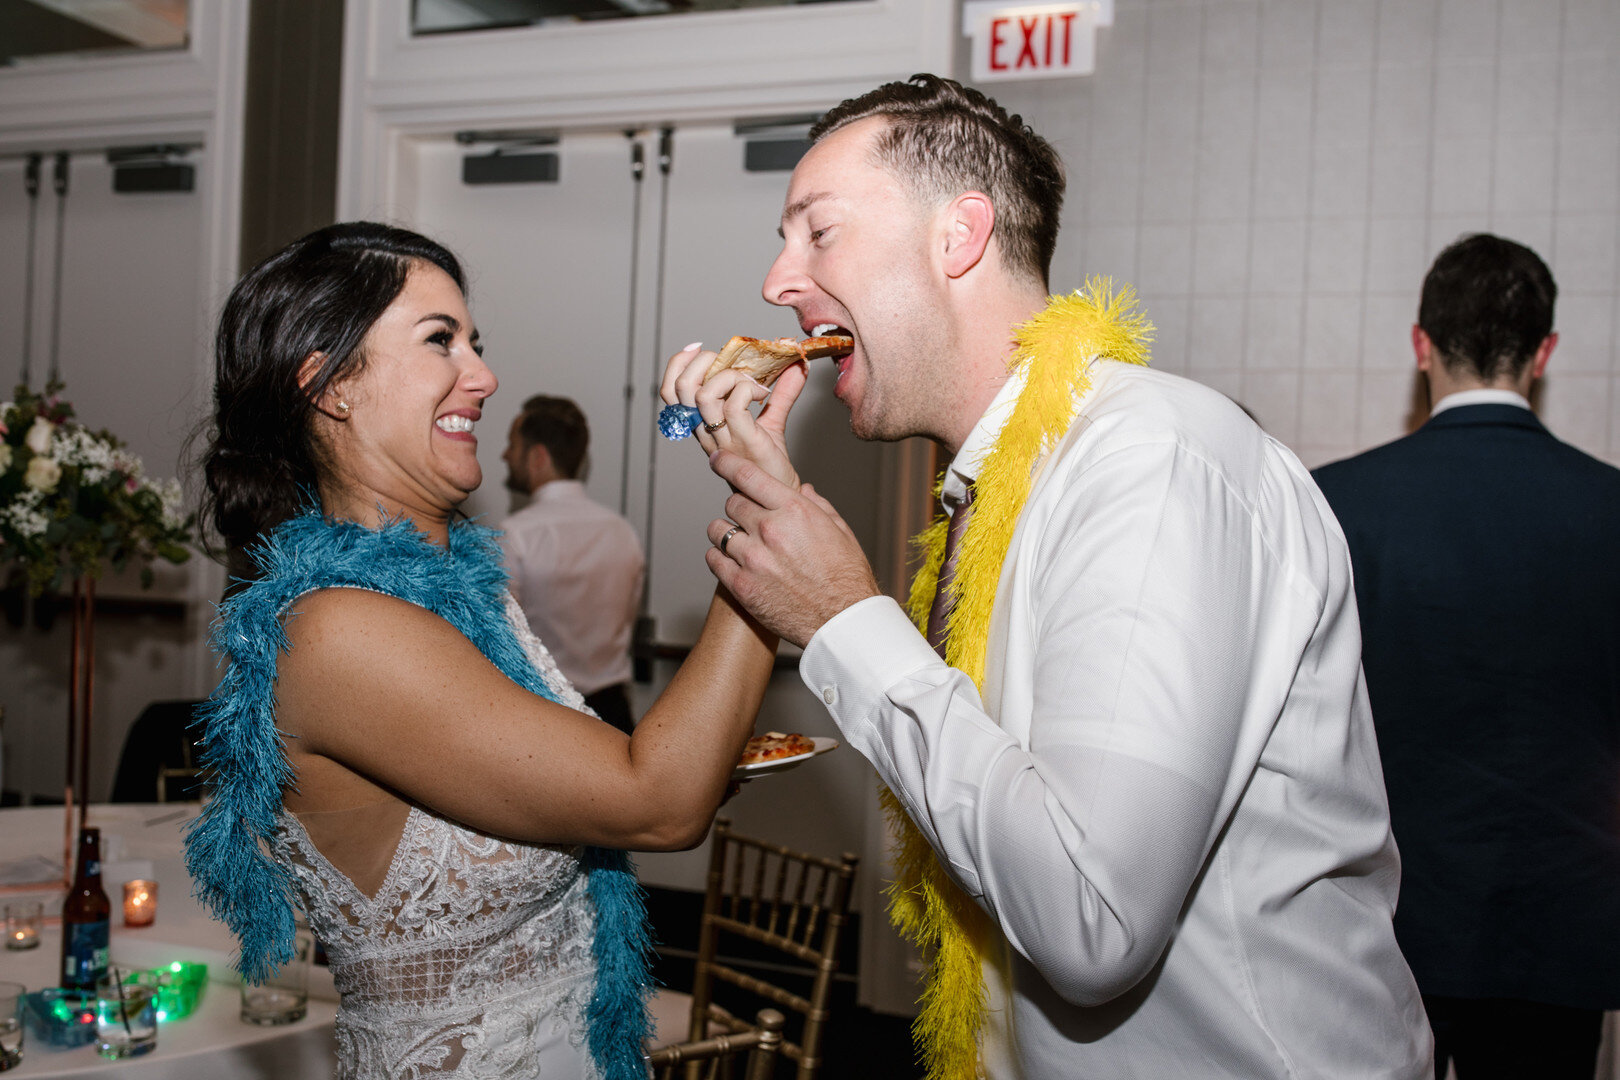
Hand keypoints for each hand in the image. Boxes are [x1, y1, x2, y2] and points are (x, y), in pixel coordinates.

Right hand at [660, 342, 806, 488]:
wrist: (780, 496)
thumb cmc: (767, 464)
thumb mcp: (771, 420)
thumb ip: (783, 391)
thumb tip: (797, 366)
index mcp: (704, 424)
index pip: (671, 391)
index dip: (677, 364)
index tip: (699, 349)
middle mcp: (707, 431)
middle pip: (681, 388)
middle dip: (702, 363)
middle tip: (730, 363)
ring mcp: (723, 438)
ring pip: (703, 395)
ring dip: (728, 376)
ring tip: (751, 381)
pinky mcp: (744, 442)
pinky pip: (734, 407)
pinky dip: (748, 390)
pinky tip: (763, 395)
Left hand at [703, 449, 880, 647]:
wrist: (842, 621)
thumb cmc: (846, 577)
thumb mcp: (840, 531)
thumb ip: (817, 506)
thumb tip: (804, 490)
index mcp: (795, 510)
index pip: (747, 475)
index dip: (726, 462)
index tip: (717, 459)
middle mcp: (770, 530)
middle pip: (732, 502)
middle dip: (739, 507)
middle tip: (749, 519)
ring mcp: (753, 558)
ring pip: (718, 530)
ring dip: (726, 533)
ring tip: (739, 542)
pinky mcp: (741, 586)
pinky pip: (714, 559)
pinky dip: (720, 558)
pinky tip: (732, 562)